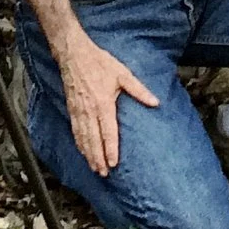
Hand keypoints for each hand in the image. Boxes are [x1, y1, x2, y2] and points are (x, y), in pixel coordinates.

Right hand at [57, 29, 159, 174]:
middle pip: (94, 139)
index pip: (108, 131)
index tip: (113, 163)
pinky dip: (79, 143)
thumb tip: (156, 102)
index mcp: (103, 103)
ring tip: (95, 168)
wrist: (73, 54)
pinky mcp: (71, 109)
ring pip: (83, 138)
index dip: (110, 149)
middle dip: (98, 158)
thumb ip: (139, 90)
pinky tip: (83, 151)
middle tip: (104, 173)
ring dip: (89, 154)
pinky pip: (75, 130)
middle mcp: (89, 110)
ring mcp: (78, 111)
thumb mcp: (122, 73)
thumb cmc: (99, 62)